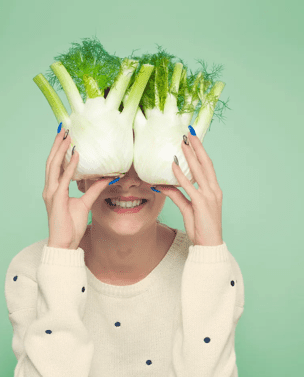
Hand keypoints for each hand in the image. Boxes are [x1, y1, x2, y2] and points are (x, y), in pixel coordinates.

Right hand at [43, 128, 117, 249]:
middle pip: (52, 161)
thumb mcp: (85, 204)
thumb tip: (106, 178)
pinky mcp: (57, 199)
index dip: (59, 150)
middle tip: (63, 128)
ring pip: (54, 166)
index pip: (55, 165)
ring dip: (60, 150)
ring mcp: (51, 193)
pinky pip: (64, 179)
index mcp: (54, 189)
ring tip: (67, 136)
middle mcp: (50, 189)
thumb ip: (93, 190)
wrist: (64, 244)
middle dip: (57, 144)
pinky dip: (69, 166)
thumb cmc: (71, 227)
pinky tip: (76, 155)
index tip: (64, 136)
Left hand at [153, 129, 223, 245]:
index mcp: (213, 190)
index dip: (200, 151)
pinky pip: (189, 187)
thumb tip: (162, 185)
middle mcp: (213, 190)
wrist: (209, 244)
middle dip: (197, 147)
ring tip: (182, 142)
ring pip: (199, 171)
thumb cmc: (200, 227)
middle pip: (205, 163)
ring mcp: (209, 196)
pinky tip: (173, 165)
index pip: (207, 166)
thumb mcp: (187, 208)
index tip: (194, 138)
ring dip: (190, 155)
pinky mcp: (201, 204)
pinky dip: (181, 175)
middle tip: (189, 132)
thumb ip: (177, 195)